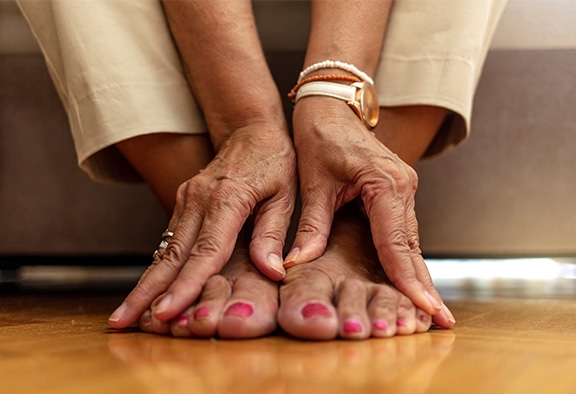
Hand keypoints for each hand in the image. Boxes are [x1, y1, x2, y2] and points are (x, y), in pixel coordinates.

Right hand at [109, 125, 295, 326]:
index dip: (186, 285)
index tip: (167, 312)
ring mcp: (186, 199)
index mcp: (227, 199)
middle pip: (172, 255)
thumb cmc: (275, 162)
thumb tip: (271, 272)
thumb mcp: (285, 195)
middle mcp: (198, 199)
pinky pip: (168, 240)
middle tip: (123, 321)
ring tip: (125, 314)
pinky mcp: (183, 202)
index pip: (205, 251)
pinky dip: (156, 267)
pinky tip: (145, 289)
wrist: (251, 130)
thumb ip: (273, 234)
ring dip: (144, 283)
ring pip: (164, 249)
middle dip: (147, 292)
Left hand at [286, 97, 443, 317]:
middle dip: (423, 285)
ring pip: (410, 241)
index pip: (396, 242)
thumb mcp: (313, 182)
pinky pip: (403, 231)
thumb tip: (298, 263)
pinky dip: (406, 257)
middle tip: (441, 321)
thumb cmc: (320, 137)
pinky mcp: (397, 191)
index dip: (407, 279)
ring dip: (417, 274)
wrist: (333, 107)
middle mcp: (403, 187)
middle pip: (412, 246)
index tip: (424, 308)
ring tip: (429, 310)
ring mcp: (404, 188)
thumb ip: (311, 225)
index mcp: (385, 183)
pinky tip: (410, 281)